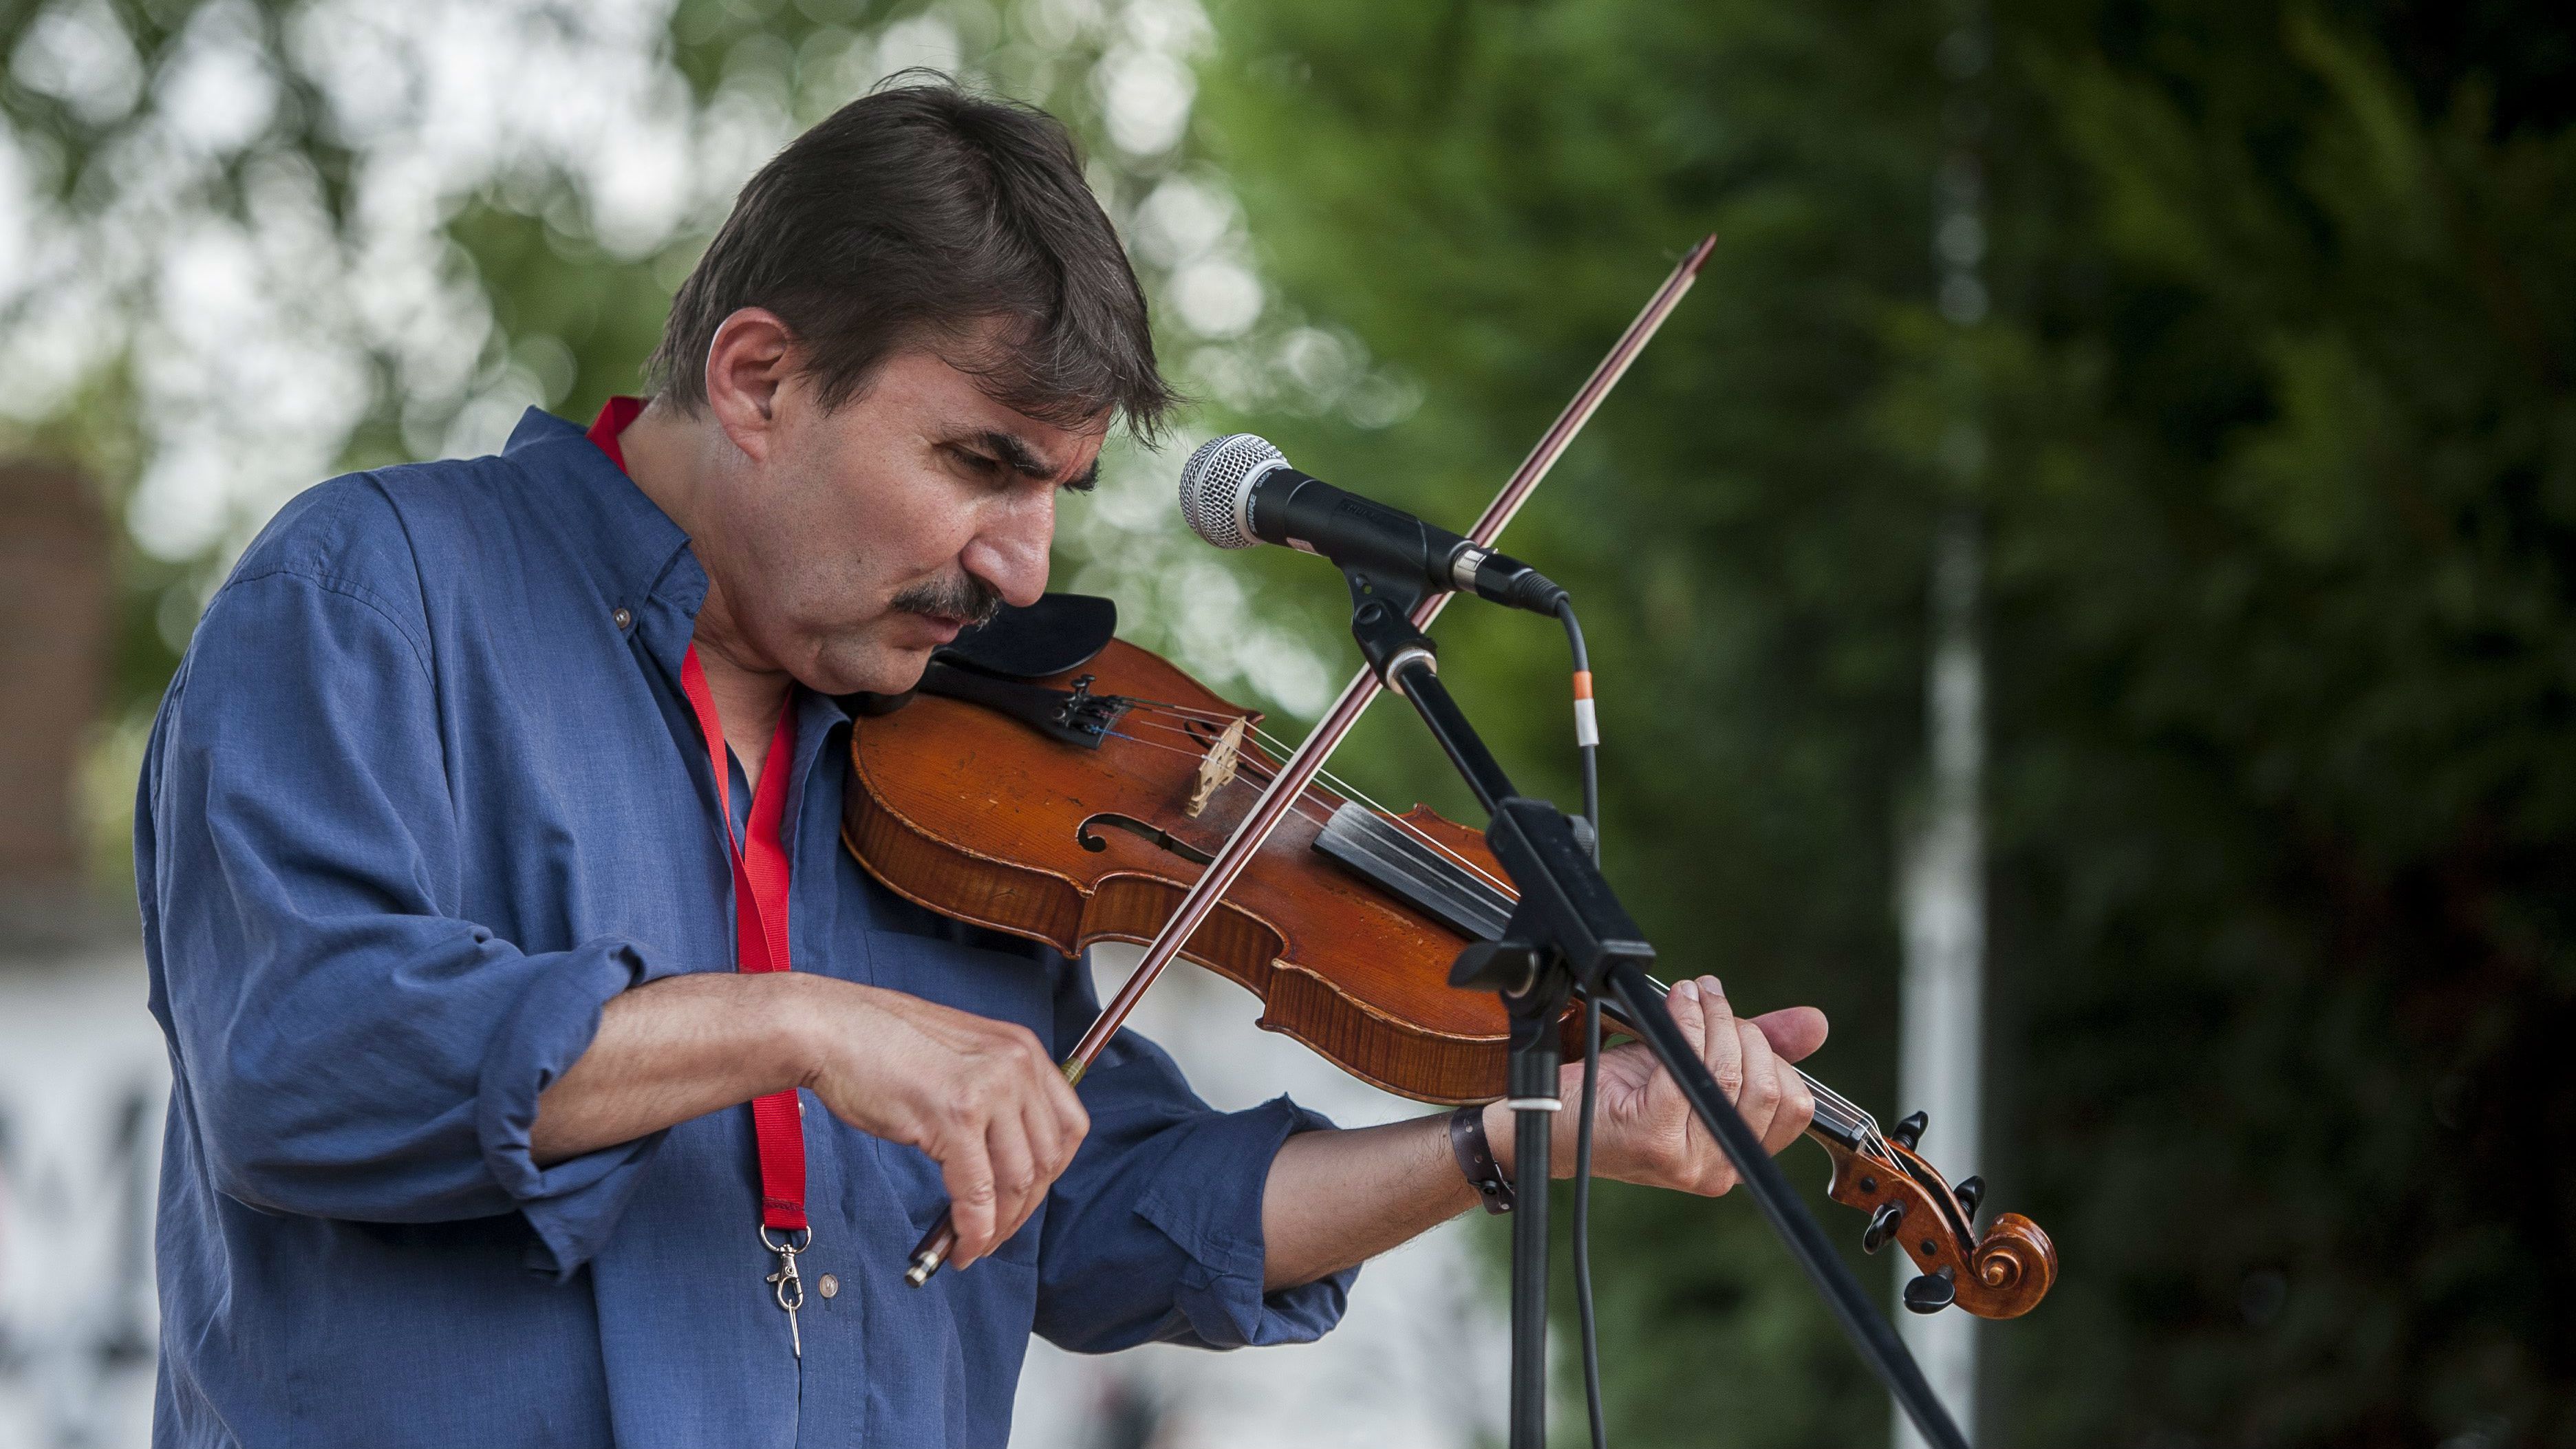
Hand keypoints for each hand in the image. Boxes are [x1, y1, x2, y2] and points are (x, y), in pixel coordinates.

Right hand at [793, 977, 1088, 1267]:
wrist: (830, 1028)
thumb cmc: (881, 1043)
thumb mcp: (962, 1057)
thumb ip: (993, 1096)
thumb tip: (1002, 1158)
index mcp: (1022, 1049)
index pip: (1069, 1126)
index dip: (1052, 1174)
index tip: (1027, 1199)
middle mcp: (1016, 1065)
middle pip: (1048, 1159)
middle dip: (1025, 1208)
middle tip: (997, 1233)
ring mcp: (989, 1090)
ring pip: (1017, 1181)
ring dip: (999, 1226)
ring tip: (975, 1245)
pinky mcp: (954, 1117)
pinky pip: (977, 1192)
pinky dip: (973, 1229)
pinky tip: (960, 1245)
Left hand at [1487, 976, 1825, 1194]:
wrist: (1551, 1120)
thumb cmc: (1621, 1094)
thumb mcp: (1696, 1066)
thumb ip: (1755, 1048)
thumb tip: (1816, 1023)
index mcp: (1735, 1159)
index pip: (1795, 1106)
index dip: (1775, 1056)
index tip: (1741, 1023)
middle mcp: (1717, 1172)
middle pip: (1767, 1085)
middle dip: (1740, 1029)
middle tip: (1709, 998)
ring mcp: (1688, 1161)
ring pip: (1731, 1072)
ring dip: (1714, 1017)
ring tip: (1692, 993)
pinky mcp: (1655, 1136)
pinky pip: (1690, 1065)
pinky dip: (1687, 1021)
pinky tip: (1674, 1004)